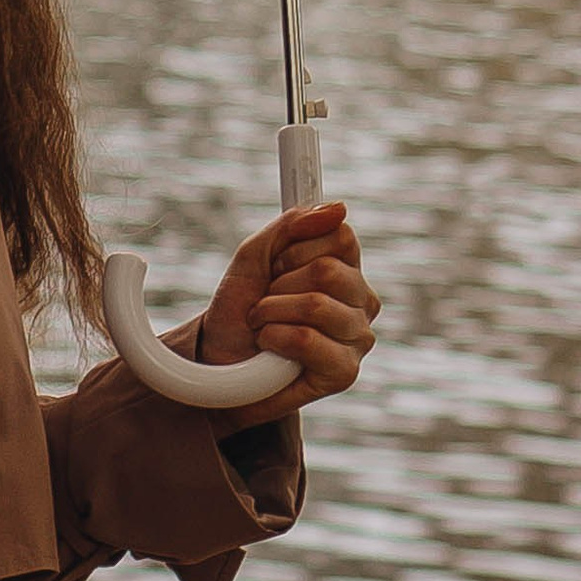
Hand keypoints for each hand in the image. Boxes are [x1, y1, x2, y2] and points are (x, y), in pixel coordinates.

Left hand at [196, 202, 380, 427]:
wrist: (218, 364)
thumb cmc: (240, 312)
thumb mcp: (255, 257)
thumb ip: (292, 226)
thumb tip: (338, 207)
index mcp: (348, 270)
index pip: (341, 235)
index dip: (296, 248)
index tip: (276, 266)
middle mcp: (362, 302)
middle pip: (328, 269)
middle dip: (279, 283)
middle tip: (267, 301)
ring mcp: (357, 338)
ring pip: (315, 304)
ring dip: (271, 312)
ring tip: (264, 325)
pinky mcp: (345, 372)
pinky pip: (308, 339)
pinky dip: (274, 338)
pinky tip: (271, 348)